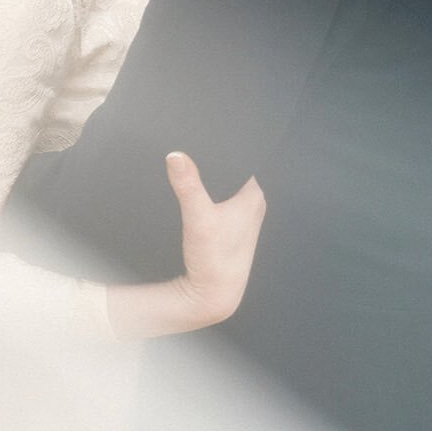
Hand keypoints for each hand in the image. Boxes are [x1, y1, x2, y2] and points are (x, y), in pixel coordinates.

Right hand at [166, 152, 265, 326]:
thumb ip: (188, 184)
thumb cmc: (215, 261)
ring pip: (227, 185)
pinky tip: (196, 193)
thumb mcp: (198, 218)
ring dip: (212, 178)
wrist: (212, 297)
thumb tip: (176, 156)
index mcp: (255, 197)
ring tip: (195, 165)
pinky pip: (221, 199)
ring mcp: (243, 217)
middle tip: (196, 146)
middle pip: (235, 171)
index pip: (246, 160)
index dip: (229, 146)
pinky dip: (209, 193)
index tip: (212, 133)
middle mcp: (253, 205)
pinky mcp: (230, 227)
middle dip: (217, 161)